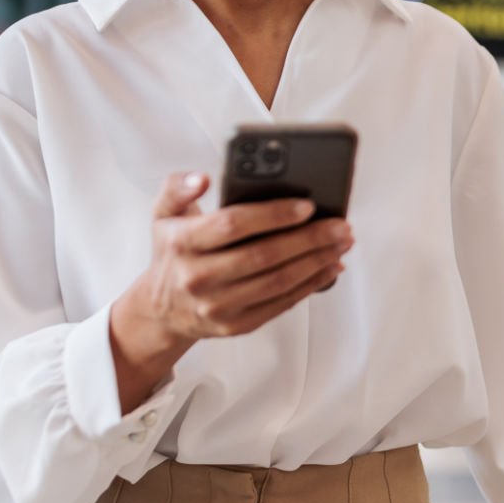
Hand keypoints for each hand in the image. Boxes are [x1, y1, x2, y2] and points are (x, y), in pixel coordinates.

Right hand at [115, 172, 352, 353]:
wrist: (162, 308)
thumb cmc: (173, 251)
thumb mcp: (164, 213)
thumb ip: (177, 187)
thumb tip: (203, 177)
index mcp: (181, 243)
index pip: (232, 225)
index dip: (273, 215)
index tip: (306, 205)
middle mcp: (197, 277)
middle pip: (264, 255)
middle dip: (309, 239)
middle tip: (340, 225)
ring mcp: (217, 306)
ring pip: (278, 282)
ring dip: (317, 262)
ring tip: (341, 243)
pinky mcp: (236, 325)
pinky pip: (281, 303)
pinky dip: (311, 285)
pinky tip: (329, 267)